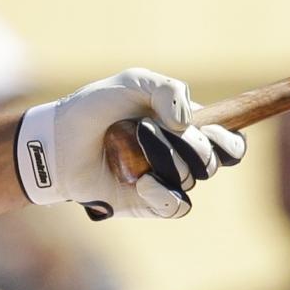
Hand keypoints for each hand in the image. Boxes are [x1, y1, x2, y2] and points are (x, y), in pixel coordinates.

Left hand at [14, 70, 246, 220]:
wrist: (59, 144)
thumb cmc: (92, 110)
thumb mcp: (132, 83)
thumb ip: (168, 89)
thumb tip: (188, 124)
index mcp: (184, 126)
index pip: (229, 140)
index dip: (230, 140)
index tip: (216, 132)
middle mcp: (179, 155)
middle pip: (214, 159)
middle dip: (191, 145)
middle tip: (154, 132)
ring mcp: (165, 181)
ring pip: (192, 178)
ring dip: (166, 160)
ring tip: (133, 150)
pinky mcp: (150, 204)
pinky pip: (177, 206)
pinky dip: (163, 193)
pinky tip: (142, 183)